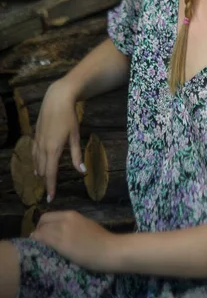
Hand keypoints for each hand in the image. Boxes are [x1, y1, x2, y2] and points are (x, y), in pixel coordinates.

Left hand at [30, 210, 116, 271]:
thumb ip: (72, 225)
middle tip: (39, 242)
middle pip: (42, 223)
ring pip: (40, 232)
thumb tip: (60, 231)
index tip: (42, 234)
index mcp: (72, 214)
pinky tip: (41, 251)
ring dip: (37, 240)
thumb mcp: (85, 226)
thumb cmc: (101, 239)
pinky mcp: (61, 244)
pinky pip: (43, 241)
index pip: (47, 216)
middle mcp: (65, 220)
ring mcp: (63, 231)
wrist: (109, 249)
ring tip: (40, 248)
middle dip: (37, 232)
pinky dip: (38, 245)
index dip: (41, 225)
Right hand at [32, 79, 85, 201]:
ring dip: (40, 173)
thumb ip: (77, 155)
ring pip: (37, 162)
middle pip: (43, 170)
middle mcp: (43, 148)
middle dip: (46, 182)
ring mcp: (38, 141)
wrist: (57, 99)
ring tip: (43, 181)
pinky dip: (36, 162)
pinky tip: (37, 166)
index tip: (50, 198)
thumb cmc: (69, 117)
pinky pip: (34, 154)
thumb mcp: (75, 136)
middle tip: (49, 192)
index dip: (51, 187)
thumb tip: (81, 171)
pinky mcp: (36, 135)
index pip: (51, 174)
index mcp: (53, 149)